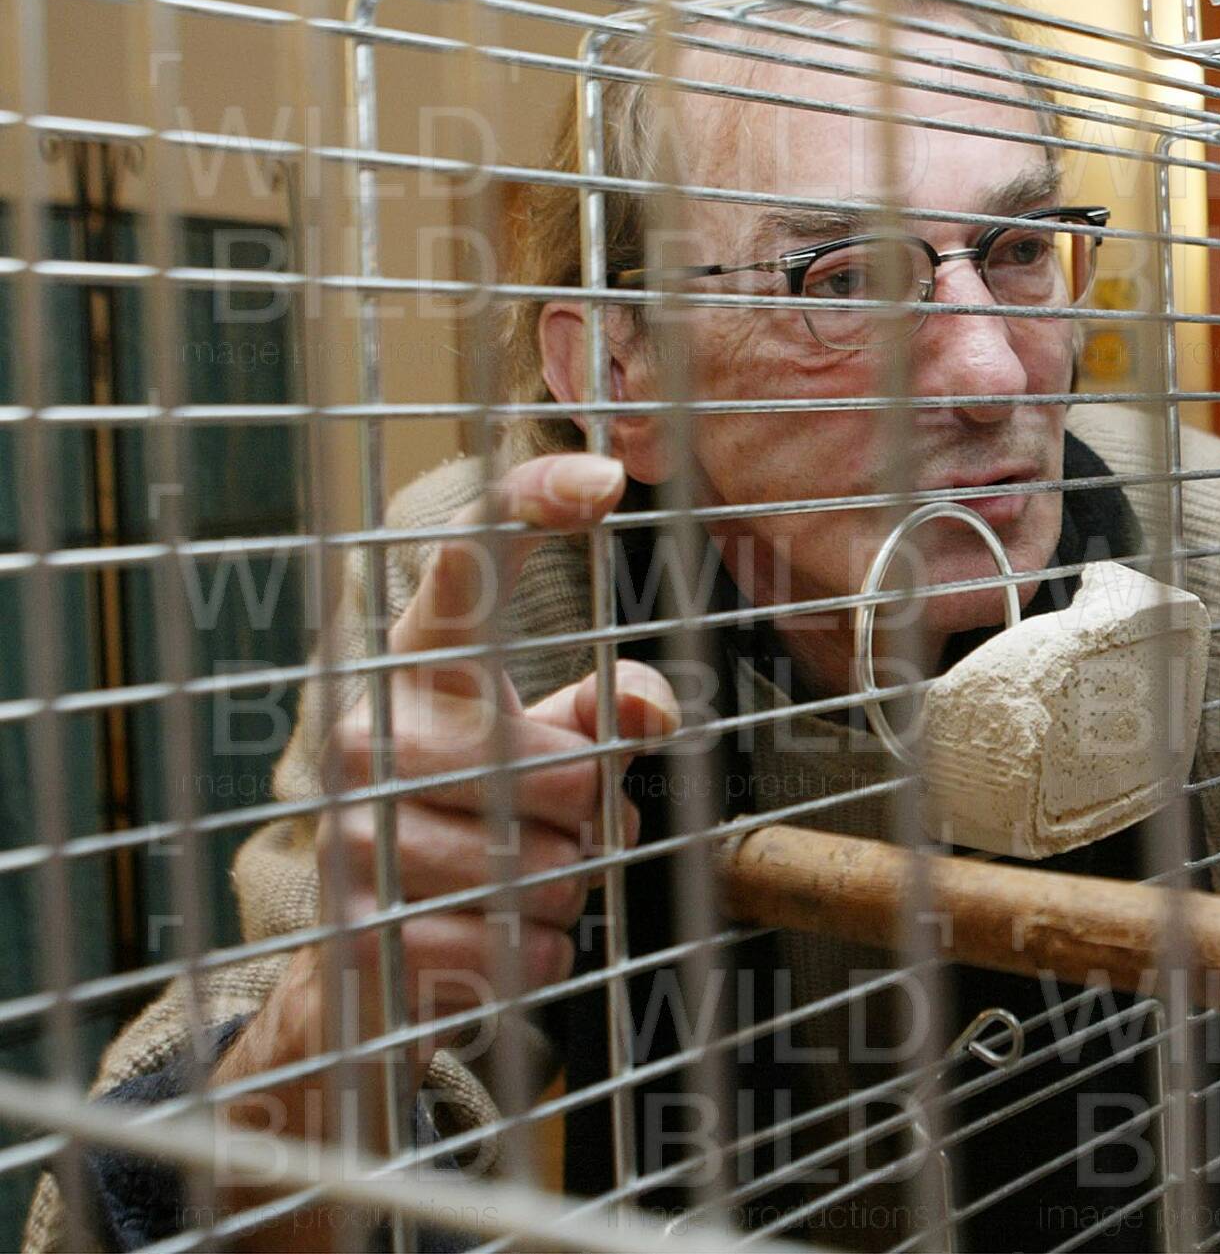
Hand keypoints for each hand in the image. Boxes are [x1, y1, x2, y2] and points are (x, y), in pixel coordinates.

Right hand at [218, 454, 677, 1140]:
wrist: (378, 960)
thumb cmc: (486, 820)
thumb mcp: (554, 747)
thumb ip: (612, 709)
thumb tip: (651, 712)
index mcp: (422, 664)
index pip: (469, 562)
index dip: (533, 506)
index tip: (608, 476)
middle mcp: (368, 727)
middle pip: (562, 770)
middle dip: (592, 817)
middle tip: (561, 827)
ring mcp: (351, 827)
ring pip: (549, 869)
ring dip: (569, 890)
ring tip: (525, 882)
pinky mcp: (355, 929)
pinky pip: (519, 948)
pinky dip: (539, 957)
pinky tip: (496, 943)